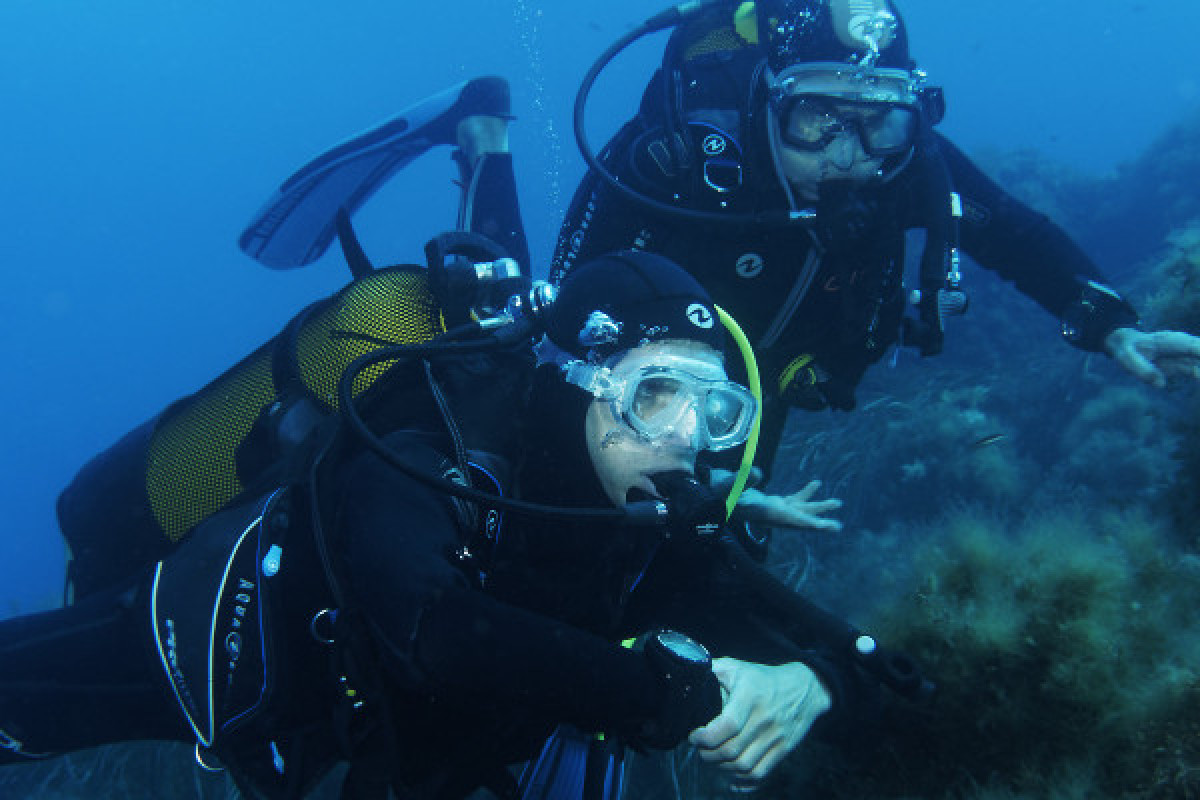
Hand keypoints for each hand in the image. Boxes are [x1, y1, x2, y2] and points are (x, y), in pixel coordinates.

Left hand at [688, 658, 831, 791]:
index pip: (726, 725)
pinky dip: (743, 781)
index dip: (705, 737)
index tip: (694, 736)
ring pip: (743, 766)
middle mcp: (764, 718)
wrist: (805, 688)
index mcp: (750, 696)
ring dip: (722, 768)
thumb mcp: (737, 667)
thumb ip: (712, 670)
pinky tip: (732, 777)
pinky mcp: (783, 750)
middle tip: (700, 748)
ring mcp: (775, 737)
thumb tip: (687, 674)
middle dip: (708, 754)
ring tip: (713, 758)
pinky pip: (761, 774)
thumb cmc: (763, 678)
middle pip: (731, 750)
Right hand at [709, 469, 842, 531]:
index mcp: (762, 512)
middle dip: (818, 520)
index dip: (809, 523)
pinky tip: (817, 484)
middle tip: (837, 526)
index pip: (789, 520)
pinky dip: (803, 494)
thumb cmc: (715, 489)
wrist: (705, 491)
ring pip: (797, 509)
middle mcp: (769, 513)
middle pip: (798, 519)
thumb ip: (743, 479)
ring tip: (838, 502)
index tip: (827, 527)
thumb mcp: (727, 484)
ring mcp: (769, 507)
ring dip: (816, 506)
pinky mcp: (767, 501)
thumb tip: (759, 472)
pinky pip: (790, 500)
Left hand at [1104, 327, 1199, 388]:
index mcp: (1171, 341)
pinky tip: (1198, 379)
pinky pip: (1197, 371)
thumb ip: (1142, 369)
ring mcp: (1185, 356)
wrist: (1127, 346)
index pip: (1192, 346)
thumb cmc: (1127, 349)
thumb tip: (1160, 383)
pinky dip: (1199, 375)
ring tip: (1199, 377)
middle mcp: (1183, 347)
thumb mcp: (1127, 358)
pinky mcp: (1184, 365)